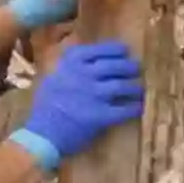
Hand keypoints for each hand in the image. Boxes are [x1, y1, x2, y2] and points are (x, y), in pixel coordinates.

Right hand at [12, 41, 144, 169]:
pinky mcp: (101, 115)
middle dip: (128, 67)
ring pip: (122, 86)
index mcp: (71, 64)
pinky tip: (139, 107)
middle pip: (114, 66)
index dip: (115, 50)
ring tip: (140, 89)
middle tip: (136, 69)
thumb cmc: (45, 106)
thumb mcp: (53, 78)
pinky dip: (134, 108)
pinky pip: (124, 109)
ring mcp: (94, 95)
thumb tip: (87, 61)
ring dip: (134, 87)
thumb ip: (69, 68)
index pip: (99, 50)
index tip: (124, 50)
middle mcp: (84, 75)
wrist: (42, 132)